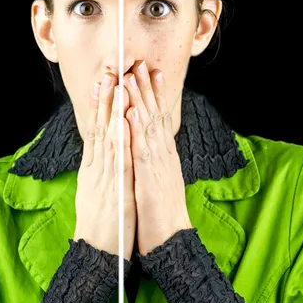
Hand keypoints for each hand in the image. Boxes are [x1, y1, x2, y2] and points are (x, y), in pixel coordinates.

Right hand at [74, 73, 136, 261]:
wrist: (96, 255)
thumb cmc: (100, 226)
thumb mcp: (97, 192)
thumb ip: (99, 171)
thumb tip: (101, 154)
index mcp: (94, 169)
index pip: (96, 132)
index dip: (100, 107)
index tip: (104, 83)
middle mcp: (97, 170)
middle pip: (100, 129)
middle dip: (104, 100)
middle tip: (108, 73)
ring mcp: (104, 179)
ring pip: (108, 140)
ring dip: (112, 112)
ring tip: (116, 88)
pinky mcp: (114, 191)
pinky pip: (118, 161)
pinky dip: (120, 140)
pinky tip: (123, 123)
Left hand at [123, 61, 191, 255]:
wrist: (171, 239)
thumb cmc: (162, 213)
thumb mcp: (160, 180)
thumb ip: (156, 160)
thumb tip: (152, 144)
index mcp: (163, 154)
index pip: (159, 118)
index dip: (154, 94)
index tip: (150, 73)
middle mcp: (162, 154)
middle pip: (155, 115)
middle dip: (147, 88)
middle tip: (142, 63)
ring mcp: (157, 163)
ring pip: (148, 125)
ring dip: (140, 99)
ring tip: (133, 77)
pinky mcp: (149, 176)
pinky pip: (141, 148)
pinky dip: (136, 128)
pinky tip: (130, 111)